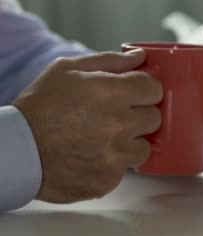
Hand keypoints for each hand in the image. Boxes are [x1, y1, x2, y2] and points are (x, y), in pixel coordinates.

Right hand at [13, 50, 162, 203]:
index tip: (134, 94)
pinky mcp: (109, 179)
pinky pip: (125, 169)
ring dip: (129, 142)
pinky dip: (112, 164)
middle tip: (115, 116)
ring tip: (102, 138)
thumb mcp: (67, 70)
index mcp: (112, 92)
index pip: (154, 89)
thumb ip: (109, 61)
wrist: (15, 151)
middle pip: (154, 117)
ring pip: (144, 146)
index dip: (144, 90)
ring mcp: (116, 155)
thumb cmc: (39, 107)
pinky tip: (92, 155)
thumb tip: (139, 56)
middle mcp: (119, 124)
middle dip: (139, 115)